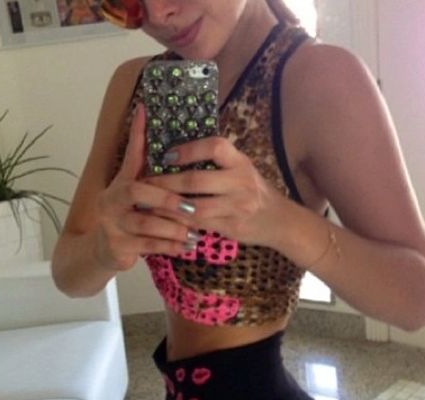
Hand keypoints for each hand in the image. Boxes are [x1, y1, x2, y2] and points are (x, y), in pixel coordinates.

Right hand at [93, 104, 201, 270]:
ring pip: (145, 223)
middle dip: (166, 198)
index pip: (129, 154)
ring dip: (173, 227)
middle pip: (135, 191)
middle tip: (192, 205)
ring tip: (195, 232)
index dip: (137, 134)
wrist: (102, 251)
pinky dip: (170, 247)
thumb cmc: (127, 218)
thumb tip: (153, 127)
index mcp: (119, 184)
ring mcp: (111, 224)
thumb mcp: (136, 193)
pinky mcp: (117, 246)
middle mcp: (111, 200)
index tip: (144, 110)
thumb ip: (146, 168)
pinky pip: (148, 245)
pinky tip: (188, 246)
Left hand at [142, 137, 288, 246]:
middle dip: (166, 181)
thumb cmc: (253, 189)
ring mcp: (236, 207)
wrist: (279, 220)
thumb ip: (218, 161)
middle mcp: (240, 182)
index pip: (214, 147)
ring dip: (167, 205)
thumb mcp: (241, 168)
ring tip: (148, 202)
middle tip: (145, 181)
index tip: (167, 155)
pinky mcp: (231, 226)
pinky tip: (163, 217)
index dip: (189, 150)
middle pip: (196, 180)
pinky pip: (198, 224)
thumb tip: (178, 151)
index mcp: (241, 162)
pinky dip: (178, 220)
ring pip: (194, 206)